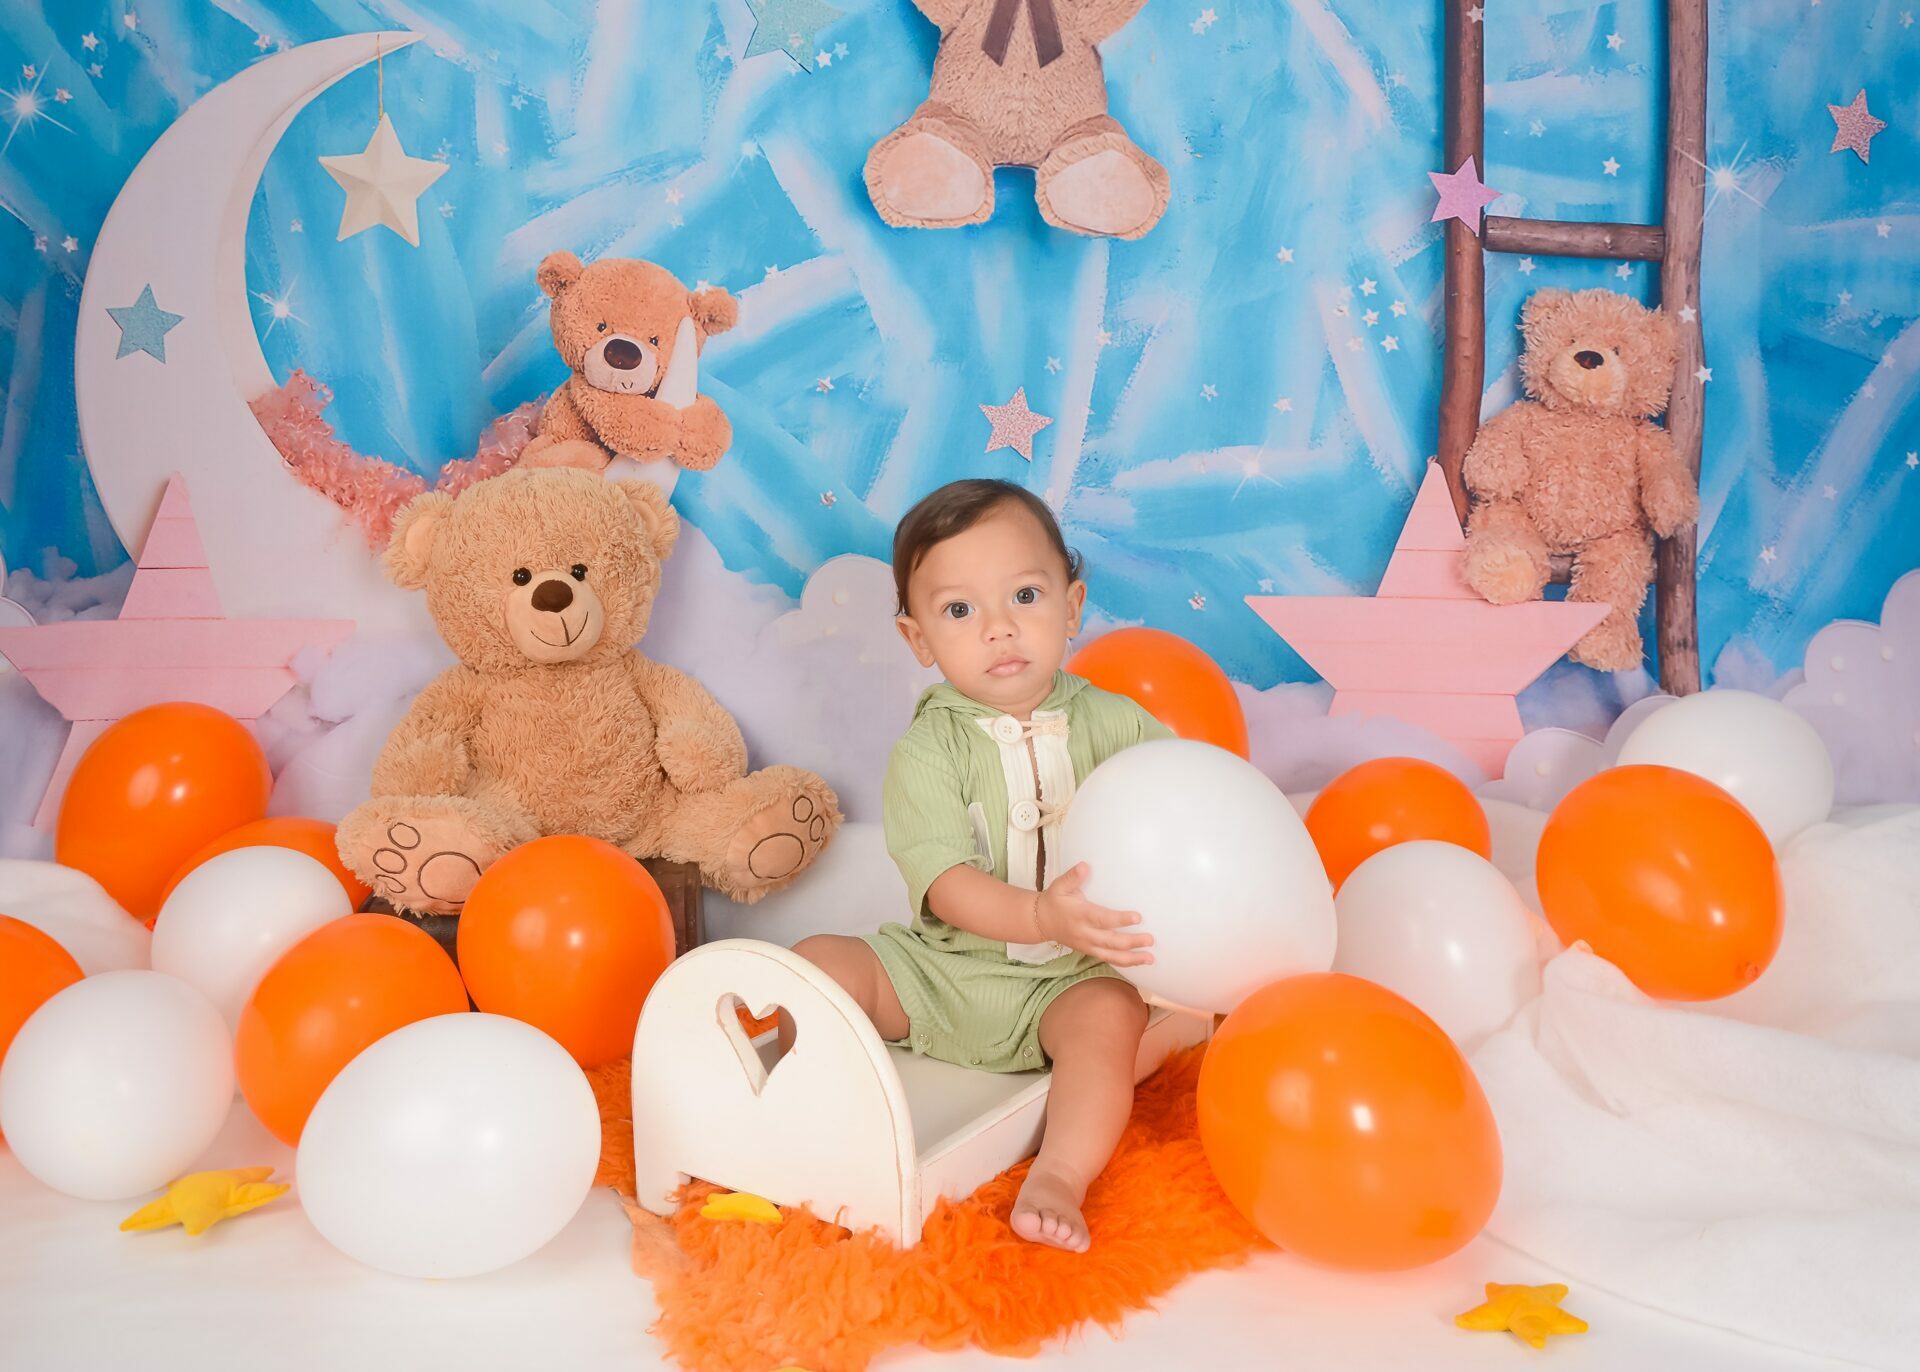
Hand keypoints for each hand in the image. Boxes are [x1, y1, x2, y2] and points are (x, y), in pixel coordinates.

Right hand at [1035, 863, 1154, 967]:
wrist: (1040, 921)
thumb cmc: (1054, 900)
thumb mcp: (1059, 886)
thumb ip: (1073, 876)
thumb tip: (1085, 866)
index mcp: (1080, 915)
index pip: (1102, 919)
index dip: (1120, 919)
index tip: (1137, 917)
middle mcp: (1084, 933)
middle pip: (1110, 941)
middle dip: (1132, 942)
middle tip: (1150, 939)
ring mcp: (1087, 945)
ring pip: (1111, 956)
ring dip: (1131, 958)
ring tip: (1150, 958)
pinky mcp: (1089, 952)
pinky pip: (1108, 959)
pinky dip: (1124, 962)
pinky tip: (1139, 961)